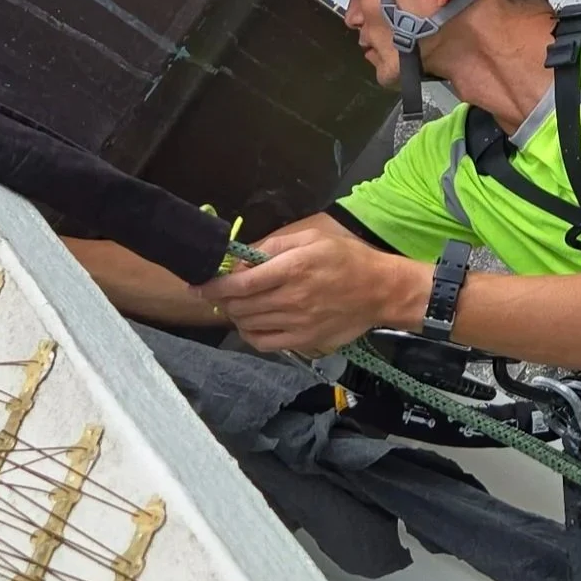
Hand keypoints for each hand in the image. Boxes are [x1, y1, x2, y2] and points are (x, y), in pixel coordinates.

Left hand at [205, 216, 426, 354]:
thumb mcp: (312, 237)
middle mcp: (292, 298)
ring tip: (239, 304)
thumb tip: (241, 259)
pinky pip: (264, 342)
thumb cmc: (347, 258)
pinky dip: (250, 334)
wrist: (381, 291)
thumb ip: (273, 246)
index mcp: (293, 268)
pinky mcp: (304, 341)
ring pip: (248, 323)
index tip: (199, 285)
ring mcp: (298, 323)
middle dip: (222, 299)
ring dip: (235, 314)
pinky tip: (252, 323)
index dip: (214, 286)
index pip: (240, 282)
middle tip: (219, 292)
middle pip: (240, 305)